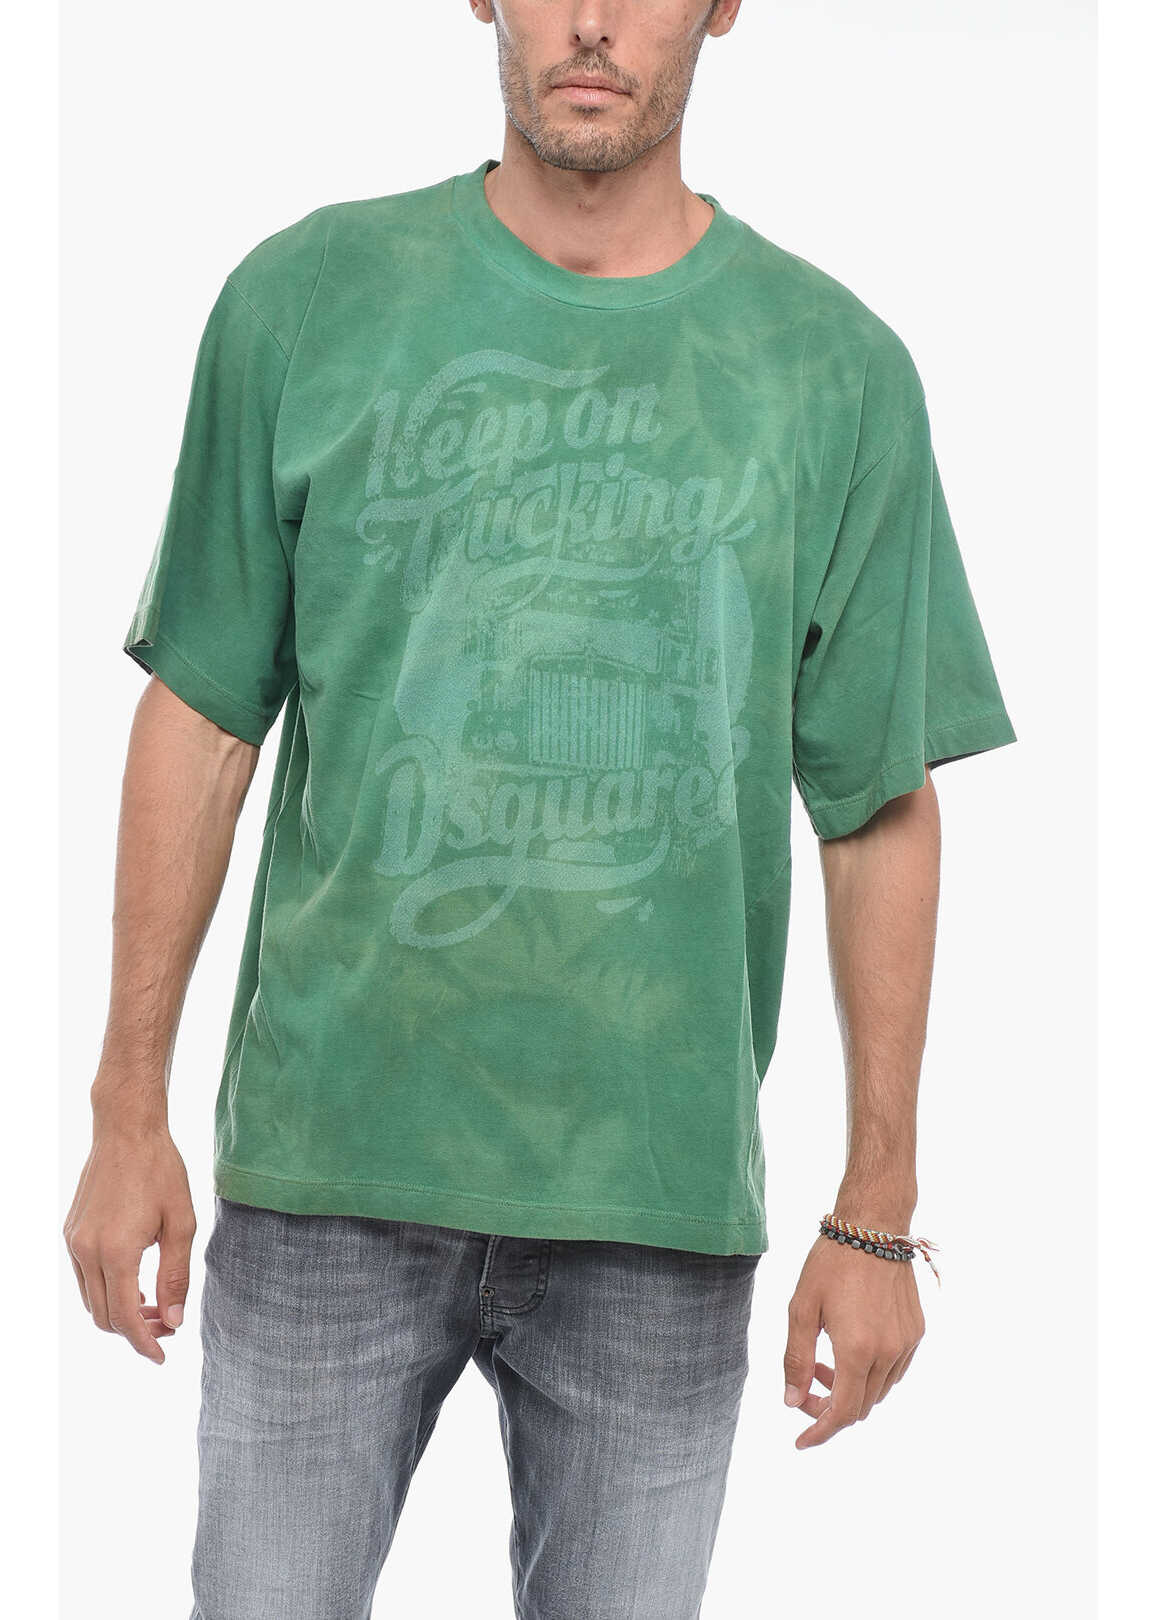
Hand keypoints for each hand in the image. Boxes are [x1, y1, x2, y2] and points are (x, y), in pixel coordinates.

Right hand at [63, 1118, 195, 1364]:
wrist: (126, 1130)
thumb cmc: (161, 1171)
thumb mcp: (181, 1223)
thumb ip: (176, 1275)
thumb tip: (174, 1320)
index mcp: (116, 1251)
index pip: (124, 1317)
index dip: (144, 1343)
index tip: (163, 1356)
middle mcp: (86, 1251)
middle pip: (103, 1316)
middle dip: (135, 1330)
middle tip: (168, 1324)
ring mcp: (74, 1241)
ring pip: (90, 1300)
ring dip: (119, 1312)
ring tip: (154, 1304)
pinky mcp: (70, 1232)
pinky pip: (83, 1277)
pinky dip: (106, 1290)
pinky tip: (133, 1282)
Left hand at [783, 1234, 923, 1448]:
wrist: (873, 1227)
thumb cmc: (831, 1263)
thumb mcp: (801, 1308)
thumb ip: (796, 1359)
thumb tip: (793, 1402)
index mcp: (857, 1349)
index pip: (841, 1412)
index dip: (820, 1432)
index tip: (801, 1442)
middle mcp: (888, 1353)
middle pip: (860, 1407)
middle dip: (830, 1407)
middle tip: (806, 1385)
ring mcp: (906, 1344)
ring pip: (878, 1392)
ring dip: (850, 1389)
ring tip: (825, 1361)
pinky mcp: (916, 1332)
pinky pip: (894, 1372)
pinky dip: (870, 1375)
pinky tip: (851, 1350)